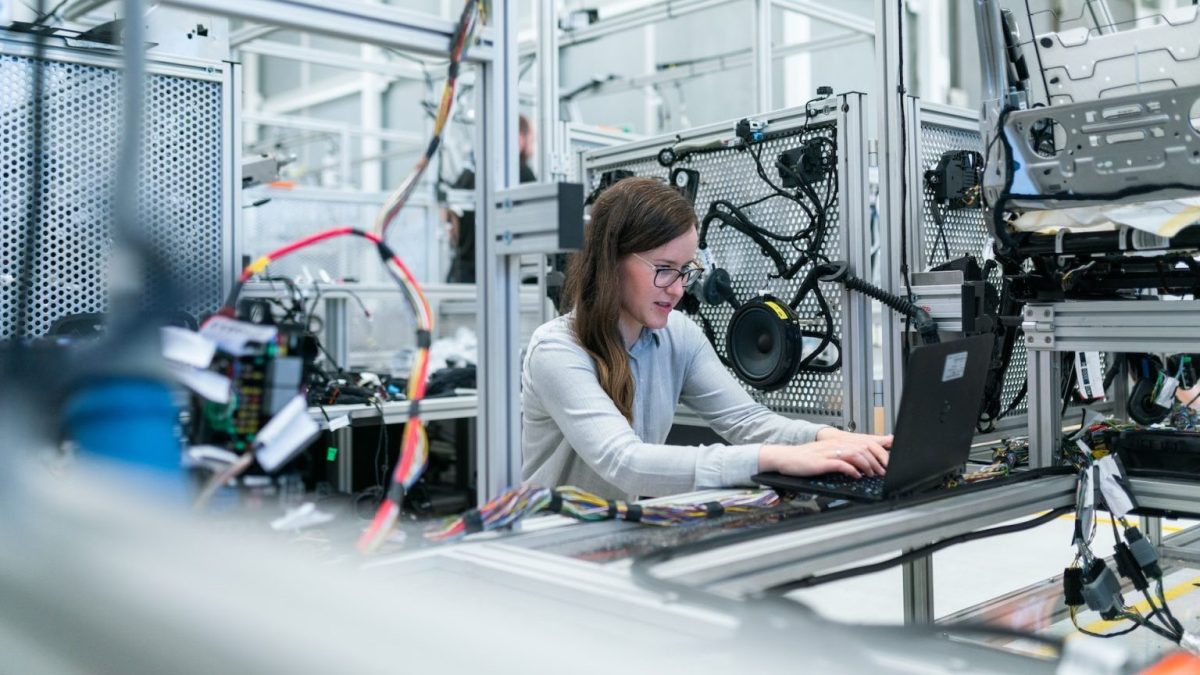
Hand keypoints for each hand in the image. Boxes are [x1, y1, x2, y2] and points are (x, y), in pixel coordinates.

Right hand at [759, 429, 891, 478]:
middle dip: (875, 461)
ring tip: (871, 474)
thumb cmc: (803, 458)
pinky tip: (856, 475)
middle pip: (862, 448)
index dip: (876, 453)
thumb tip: (857, 464)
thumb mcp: (824, 454)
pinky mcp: (821, 462)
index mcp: (836, 442)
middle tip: (881, 471)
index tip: (884, 463)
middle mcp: (834, 445)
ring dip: (866, 465)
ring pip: (854, 454)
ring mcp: (828, 453)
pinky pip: (841, 464)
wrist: (785, 457)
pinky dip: (852, 470)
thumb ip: (840, 457)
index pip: (862, 443)